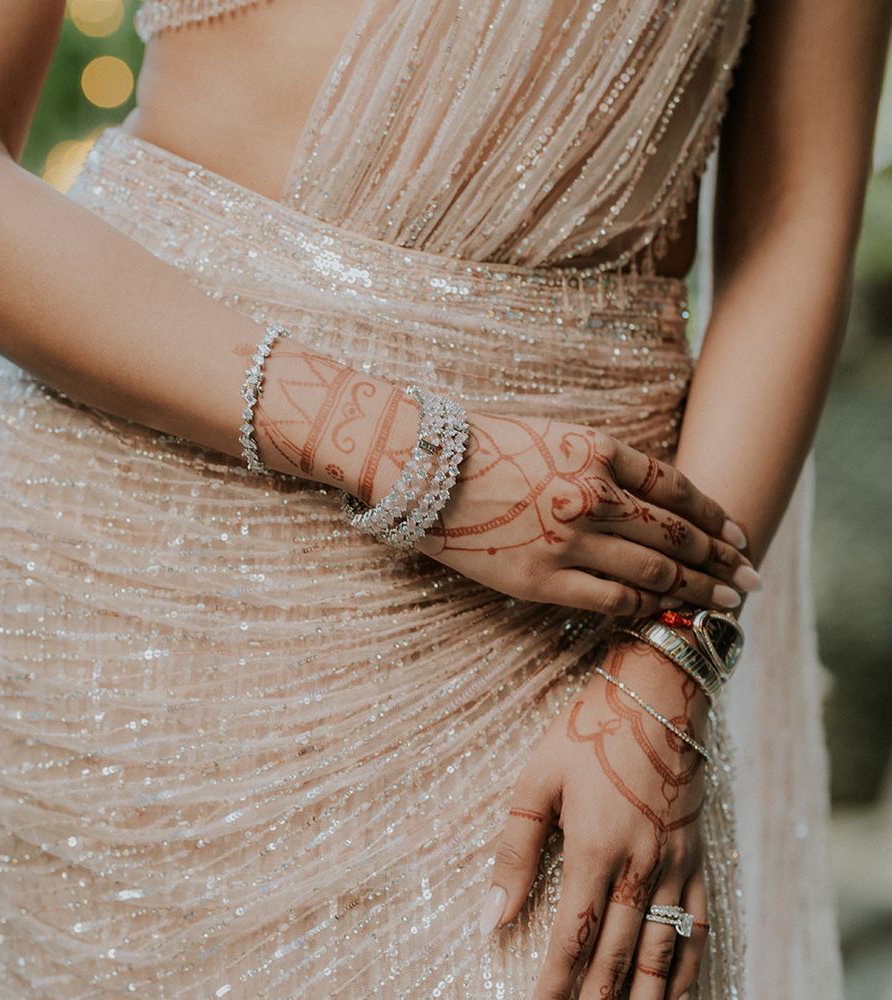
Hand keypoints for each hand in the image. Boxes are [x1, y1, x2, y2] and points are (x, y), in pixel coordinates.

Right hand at [413, 410, 758, 615]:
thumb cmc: (482, 448)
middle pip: (677, 535)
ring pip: (655, 575)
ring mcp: (570, 541)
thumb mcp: (553, 435)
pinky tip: (664, 614)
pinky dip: (644, 610)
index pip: (677, 489)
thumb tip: (649, 498)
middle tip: (751, 577)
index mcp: (598, 451)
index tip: (736, 533)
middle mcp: (594, 496)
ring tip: (726, 603)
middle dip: (722, 559)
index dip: (713, 515)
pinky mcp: (543, 580)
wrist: (422, 471)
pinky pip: (610, 601)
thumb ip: (602, 463)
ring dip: (698, 590)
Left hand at [480, 639, 710, 999]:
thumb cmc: (590, 733)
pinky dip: (686, 970)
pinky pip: (697, 928)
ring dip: (641, 999)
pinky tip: (673, 995)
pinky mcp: (698, 857)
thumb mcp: (538, 780)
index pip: (572, 939)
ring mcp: (675, 866)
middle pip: (616, 958)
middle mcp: (640, 867)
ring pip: (661, 956)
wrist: (658, 695)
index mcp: (595, 849)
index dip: (553, 985)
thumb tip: (491, 914)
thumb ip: (515, 849)